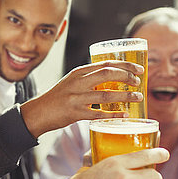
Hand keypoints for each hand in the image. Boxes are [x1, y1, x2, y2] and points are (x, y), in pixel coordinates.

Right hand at [20, 60, 143, 137]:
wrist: (38, 113)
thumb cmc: (57, 98)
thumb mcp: (71, 82)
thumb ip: (89, 79)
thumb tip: (114, 80)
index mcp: (78, 72)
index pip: (105, 63)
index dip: (125, 65)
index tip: (139, 69)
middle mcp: (78, 82)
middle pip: (107, 74)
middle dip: (127, 76)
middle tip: (139, 81)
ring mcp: (76, 98)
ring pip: (106, 94)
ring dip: (125, 96)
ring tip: (138, 98)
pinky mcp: (75, 113)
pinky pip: (98, 113)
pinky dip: (112, 114)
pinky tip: (123, 115)